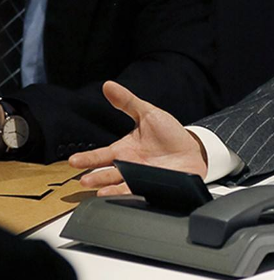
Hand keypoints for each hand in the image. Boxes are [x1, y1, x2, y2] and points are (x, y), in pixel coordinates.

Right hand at [69, 81, 207, 195]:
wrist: (194, 150)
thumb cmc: (169, 134)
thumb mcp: (148, 114)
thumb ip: (127, 102)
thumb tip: (108, 85)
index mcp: (124, 150)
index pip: (100, 155)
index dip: (87, 159)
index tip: (74, 161)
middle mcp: (129, 167)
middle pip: (107, 173)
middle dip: (95, 177)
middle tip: (84, 180)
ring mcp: (140, 178)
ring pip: (120, 185)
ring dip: (108, 188)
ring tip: (98, 190)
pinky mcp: (153, 186)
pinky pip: (138, 192)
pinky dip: (128, 194)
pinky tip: (120, 194)